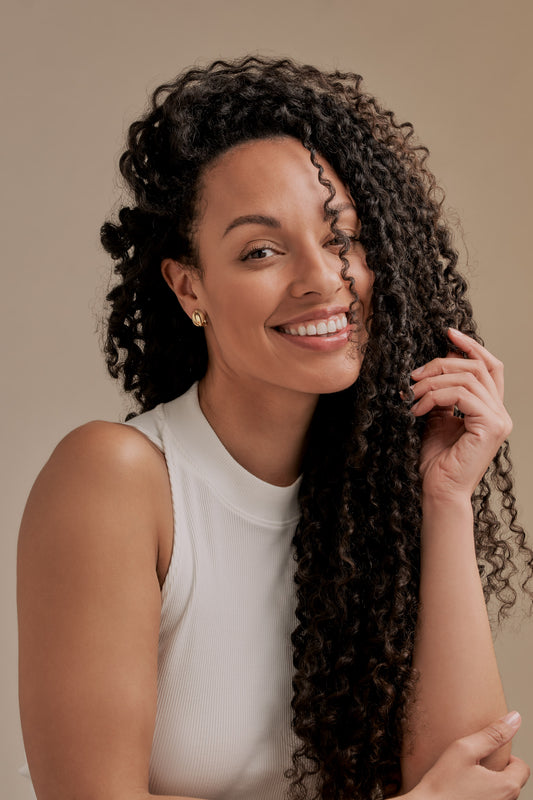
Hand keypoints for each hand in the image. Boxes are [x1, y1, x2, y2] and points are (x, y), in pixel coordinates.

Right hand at [408, 712, 529, 799]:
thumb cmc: (442, 785)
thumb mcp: (464, 750)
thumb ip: (492, 734)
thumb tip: (514, 718)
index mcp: (507, 787)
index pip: (522, 767)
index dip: (505, 757)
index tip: (483, 756)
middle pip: (513, 781)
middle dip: (497, 771)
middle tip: (472, 767)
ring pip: (501, 793)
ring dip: (489, 784)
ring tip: (466, 780)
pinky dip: (482, 794)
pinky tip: (463, 792)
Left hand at [410, 328, 511, 500]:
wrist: (437, 491)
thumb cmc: (435, 462)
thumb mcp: (436, 419)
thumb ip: (441, 396)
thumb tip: (430, 371)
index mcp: (490, 409)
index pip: (489, 366)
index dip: (471, 346)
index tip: (447, 333)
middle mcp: (500, 412)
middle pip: (476, 367)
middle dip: (441, 363)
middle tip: (414, 375)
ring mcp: (499, 419)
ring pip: (467, 378)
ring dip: (433, 382)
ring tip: (412, 396)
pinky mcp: (490, 426)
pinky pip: (462, 395)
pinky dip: (435, 396)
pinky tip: (418, 410)